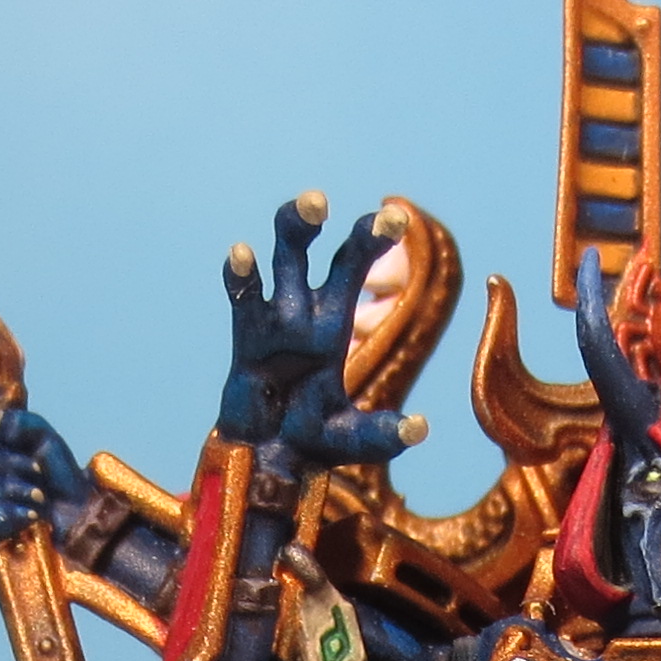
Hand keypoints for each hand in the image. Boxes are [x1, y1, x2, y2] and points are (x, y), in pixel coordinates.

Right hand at [215, 192, 425, 473]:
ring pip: (283, 261)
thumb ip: (384, 434)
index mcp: (334, 324)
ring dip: (294, 230)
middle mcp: (306, 313)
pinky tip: (241, 253)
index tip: (396, 217)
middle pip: (321, 253)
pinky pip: (244, 301)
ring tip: (313, 205)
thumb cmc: (311, 443)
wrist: (265, 462)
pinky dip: (241, 277)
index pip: (354, 267)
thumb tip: (419, 429)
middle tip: (335, 198)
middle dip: (331, 224)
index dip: (371, 238)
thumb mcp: (356, 441)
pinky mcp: (246, 340)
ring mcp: (275, 323)